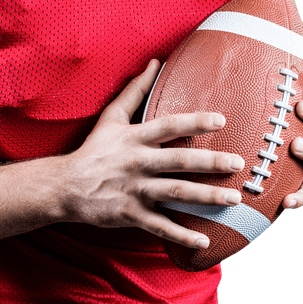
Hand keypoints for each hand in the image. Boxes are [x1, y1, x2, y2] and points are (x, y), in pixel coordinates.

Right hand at [63, 59, 244, 248]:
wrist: (64, 186)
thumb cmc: (93, 149)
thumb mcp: (111, 117)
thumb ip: (135, 90)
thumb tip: (156, 62)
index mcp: (134, 138)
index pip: (168, 126)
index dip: (194, 122)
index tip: (221, 120)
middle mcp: (137, 163)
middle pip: (178, 161)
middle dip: (210, 163)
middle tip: (238, 163)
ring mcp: (134, 190)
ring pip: (175, 193)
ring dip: (206, 197)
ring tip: (232, 199)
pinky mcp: (131, 214)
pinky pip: (160, 226)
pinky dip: (182, 235)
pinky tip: (205, 241)